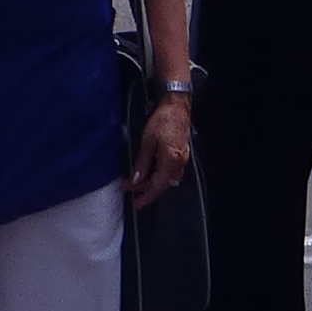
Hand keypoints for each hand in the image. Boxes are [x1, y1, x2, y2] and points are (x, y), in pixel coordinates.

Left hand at [125, 90, 191, 208]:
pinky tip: (149, 171)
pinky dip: (158, 174)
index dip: (146, 196)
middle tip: (129, 187)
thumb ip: (142, 163)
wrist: (177, 106)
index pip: (157, 186)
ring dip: (151, 181)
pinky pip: (170, 170)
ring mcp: (182, 159)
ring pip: (166, 178)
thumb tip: (136, 180)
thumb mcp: (147, 142)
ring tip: (136, 180)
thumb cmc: (162, 121)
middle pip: (162, 184)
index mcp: (171, 161)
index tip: (136, 204)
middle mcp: (179, 163)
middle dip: (145, 188)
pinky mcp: (181, 153)